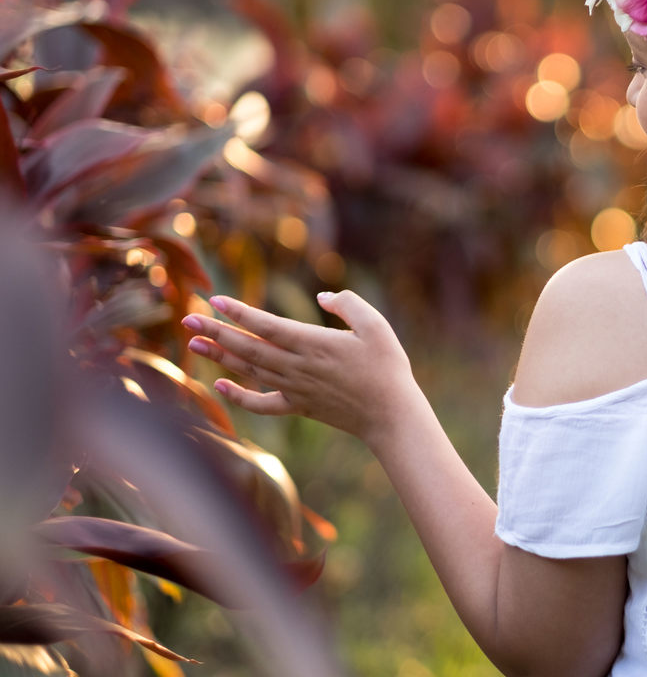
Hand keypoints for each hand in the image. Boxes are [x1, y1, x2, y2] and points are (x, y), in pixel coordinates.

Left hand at [182, 291, 416, 444]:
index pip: (267, 325)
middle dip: (217, 331)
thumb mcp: (377, 326)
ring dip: (220, 356)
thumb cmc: (388, 368)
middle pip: (249, 347)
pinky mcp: (299, 406)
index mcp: (315, 344)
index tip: (216, 300)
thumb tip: (322, 297)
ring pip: (250, 370)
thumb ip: (349, 304)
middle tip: (188, 318)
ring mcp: (295, 389)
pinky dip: (238, 397)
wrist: (391, 415)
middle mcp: (298, 367)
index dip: (240, 312)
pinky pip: (262, 404)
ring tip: (194, 343)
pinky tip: (220, 386)